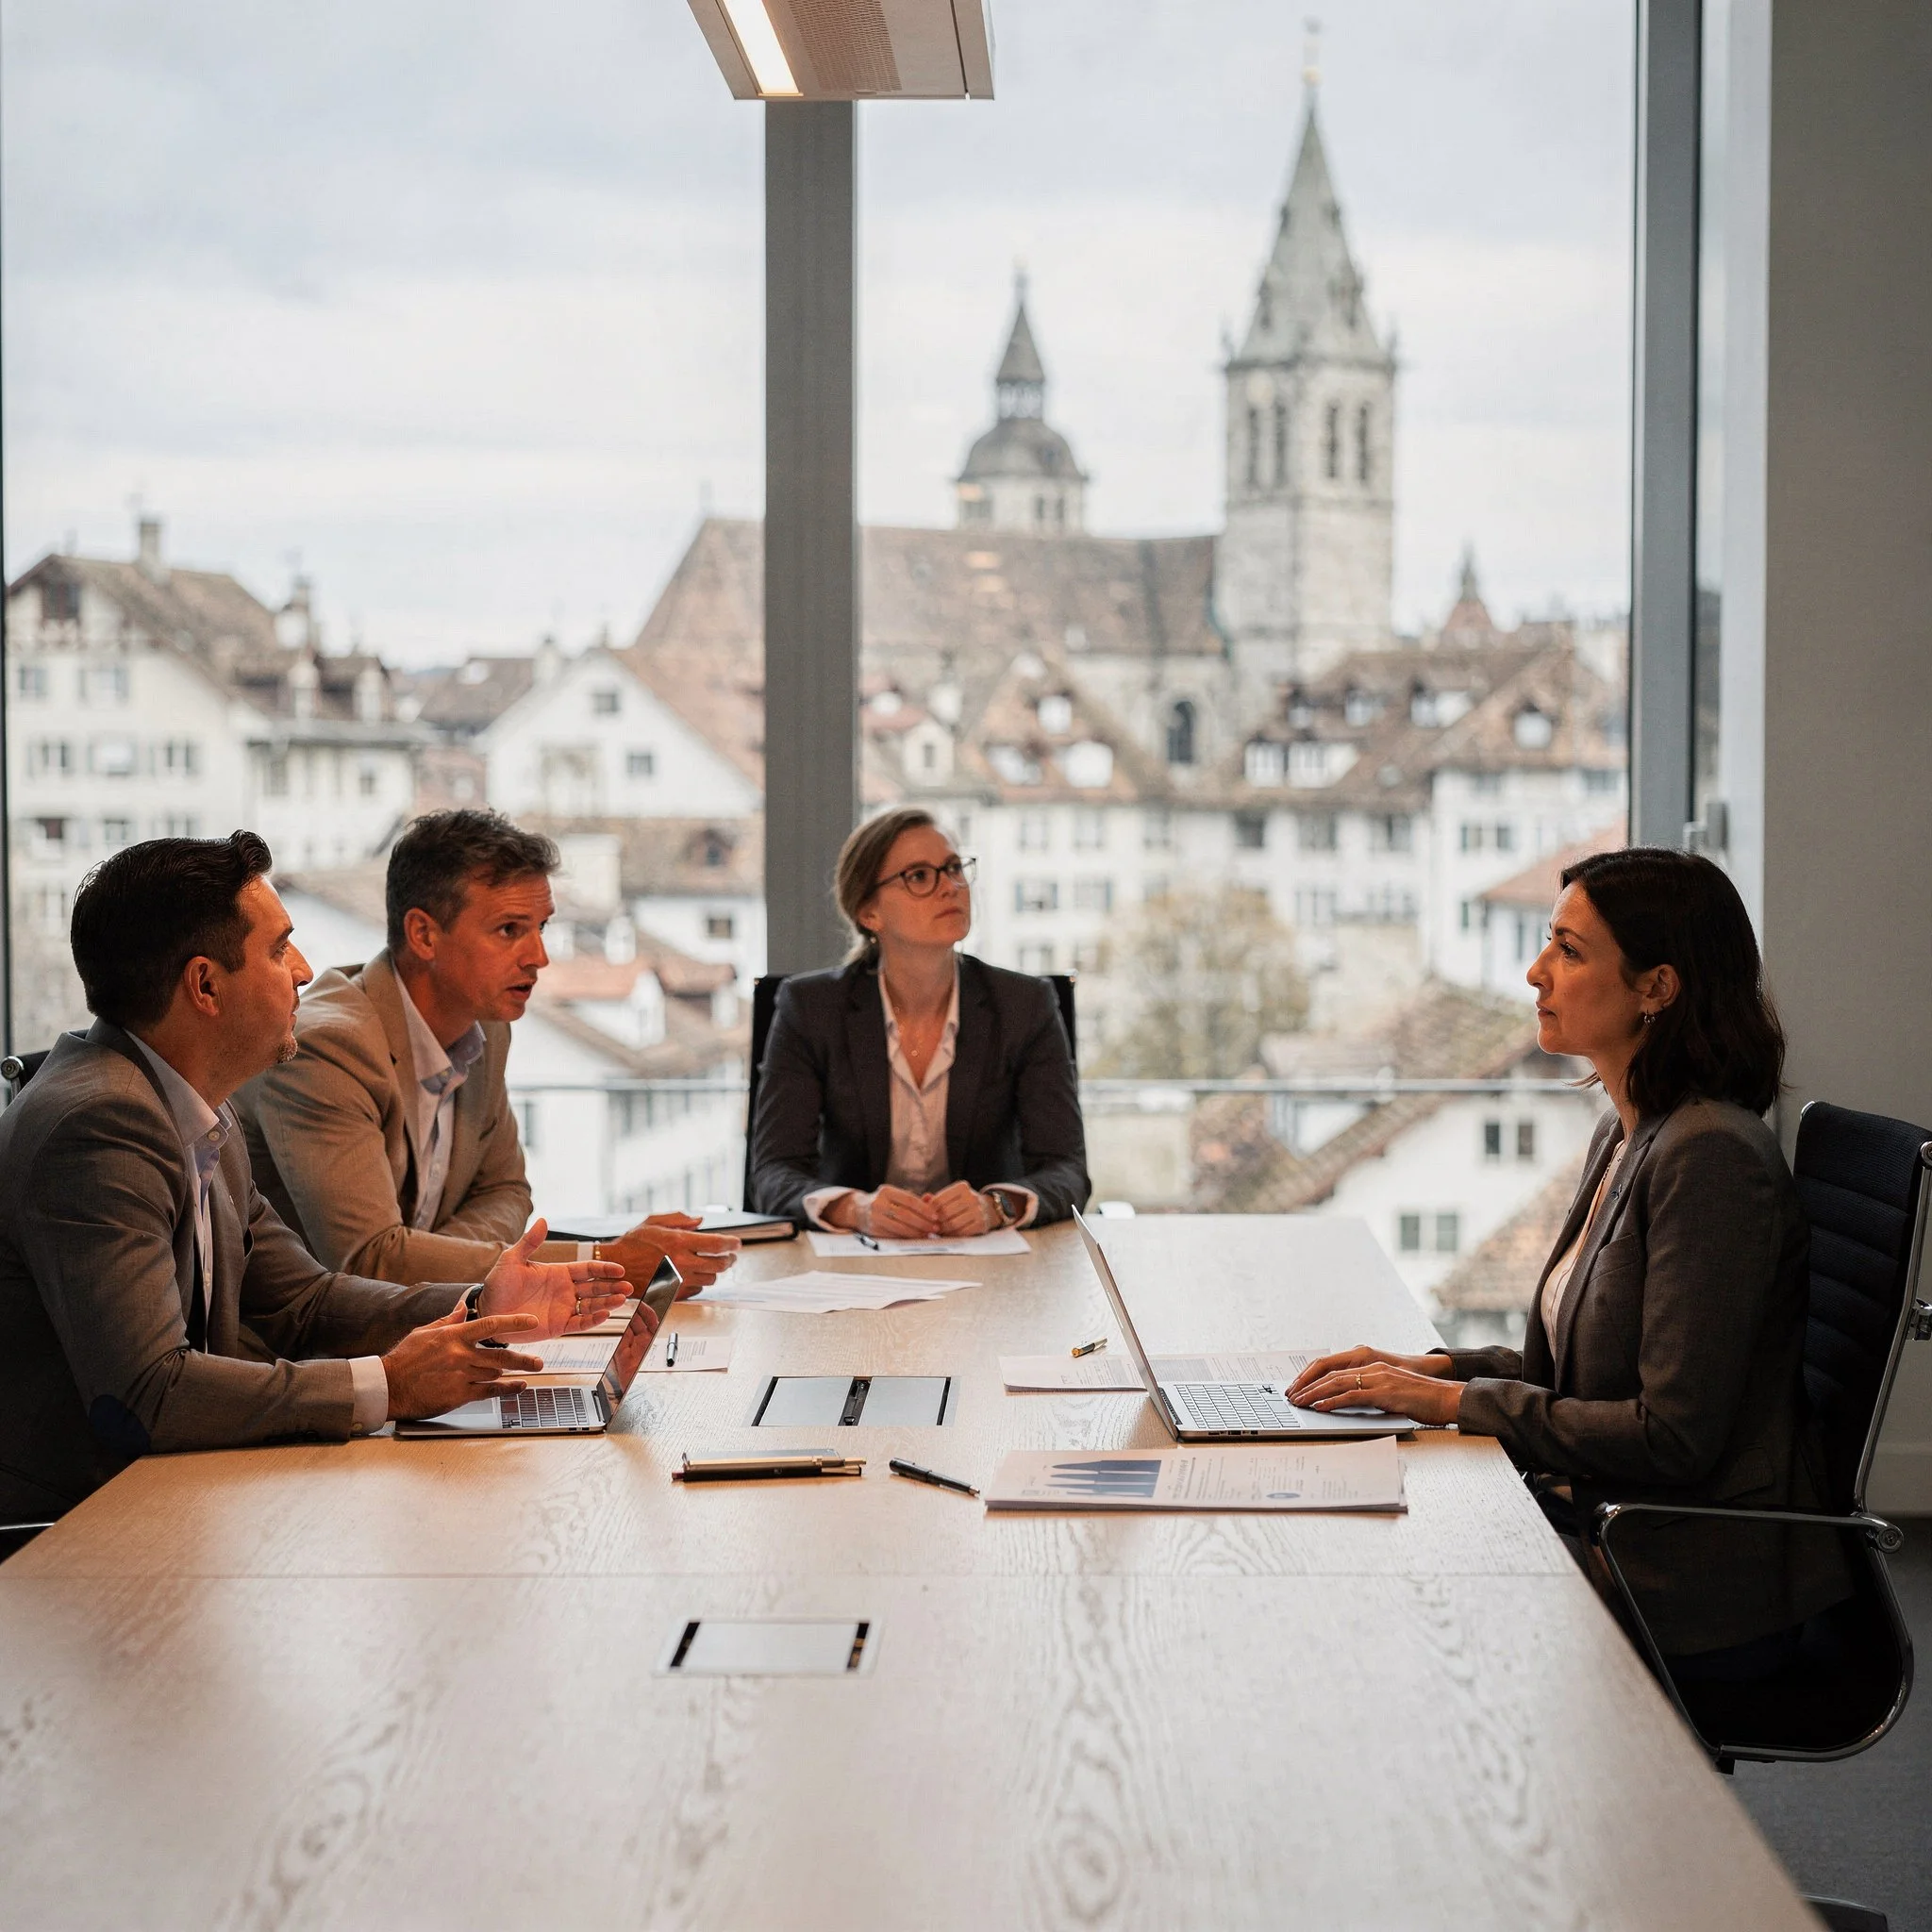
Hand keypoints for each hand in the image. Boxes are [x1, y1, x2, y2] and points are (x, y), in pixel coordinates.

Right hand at [381, 1304, 544, 1419]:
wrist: (388, 1387)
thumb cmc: (404, 1359)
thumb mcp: (425, 1332)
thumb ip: (448, 1320)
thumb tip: (462, 1306)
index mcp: (453, 1336)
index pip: (490, 1325)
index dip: (514, 1323)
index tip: (531, 1321)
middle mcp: (460, 1355)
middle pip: (500, 1355)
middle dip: (522, 1358)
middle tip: (538, 1360)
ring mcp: (460, 1376)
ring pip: (495, 1372)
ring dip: (509, 1372)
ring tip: (526, 1371)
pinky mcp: (458, 1395)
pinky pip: (488, 1391)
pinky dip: (506, 1389)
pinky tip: (517, 1387)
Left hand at [479, 1219, 628, 1335]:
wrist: (487, 1312)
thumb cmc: (498, 1285)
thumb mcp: (512, 1260)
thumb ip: (530, 1242)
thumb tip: (543, 1220)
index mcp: (558, 1273)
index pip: (588, 1270)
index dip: (605, 1269)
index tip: (620, 1270)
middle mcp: (565, 1291)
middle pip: (596, 1288)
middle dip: (613, 1287)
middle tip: (628, 1287)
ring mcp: (563, 1308)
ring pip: (592, 1305)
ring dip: (608, 1302)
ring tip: (622, 1300)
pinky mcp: (558, 1326)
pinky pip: (580, 1323)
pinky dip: (593, 1319)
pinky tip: (604, 1314)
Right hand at [601, 1212, 739, 1297]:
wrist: (614, 1267)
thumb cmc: (632, 1243)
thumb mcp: (654, 1222)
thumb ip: (680, 1220)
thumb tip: (701, 1221)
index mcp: (679, 1242)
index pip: (717, 1244)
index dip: (732, 1244)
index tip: (737, 1244)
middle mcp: (681, 1262)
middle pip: (719, 1264)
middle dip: (729, 1259)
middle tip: (730, 1256)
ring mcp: (678, 1280)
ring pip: (710, 1279)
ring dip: (715, 1271)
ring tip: (713, 1264)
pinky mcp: (672, 1294)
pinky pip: (697, 1290)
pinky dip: (700, 1282)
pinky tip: (696, 1274)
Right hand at [856, 1185, 939, 1238]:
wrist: (858, 1210)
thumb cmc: (883, 1202)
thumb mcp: (895, 1196)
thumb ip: (913, 1198)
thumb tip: (931, 1198)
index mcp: (886, 1191)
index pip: (909, 1200)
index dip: (924, 1209)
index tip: (936, 1216)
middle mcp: (878, 1203)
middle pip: (906, 1215)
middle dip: (923, 1223)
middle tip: (935, 1227)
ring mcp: (875, 1217)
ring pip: (900, 1227)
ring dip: (917, 1232)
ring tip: (928, 1234)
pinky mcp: (874, 1230)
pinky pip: (894, 1235)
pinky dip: (908, 1237)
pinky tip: (917, 1237)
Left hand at [925, 1181, 997, 1236]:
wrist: (990, 1209)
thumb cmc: (965, 1203)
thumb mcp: (954, 1196)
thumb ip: (938, 1198)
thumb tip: (924, 1198)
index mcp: (962, 1187)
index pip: (939, 1200)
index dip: (929, 1210)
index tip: (925, 1216)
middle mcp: (972, 1197)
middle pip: (945, 1213)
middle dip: (935, 1221)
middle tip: (929, 1226)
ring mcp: (978, 1211)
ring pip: (952, 1224)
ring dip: (942, 1230)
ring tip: (937, 1231)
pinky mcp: (982, 1224)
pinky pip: (961, 1232)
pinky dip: (952, 1235)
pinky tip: (948, 1234)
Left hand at [1287, 1345, 1464, 1425]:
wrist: (1448, 1397)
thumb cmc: (1422, 1399)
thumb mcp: (1391, 1393)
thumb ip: (1371, 1394)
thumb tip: (1348, 1404)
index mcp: (1373, 1366)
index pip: (1335, 1368)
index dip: (1314, 1377)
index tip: (1298, 1388)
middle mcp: (1373, 1368)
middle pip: (1330, 1372)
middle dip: (1307, 1384)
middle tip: (1291, 1396)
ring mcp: (1378, 1378)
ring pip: (1337, 1383)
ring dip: (1314, 1393)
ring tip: (1298, 1402)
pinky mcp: (1384, 1392)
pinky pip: (1352, 1395)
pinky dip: (1332, 1401)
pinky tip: (1320, 1407)